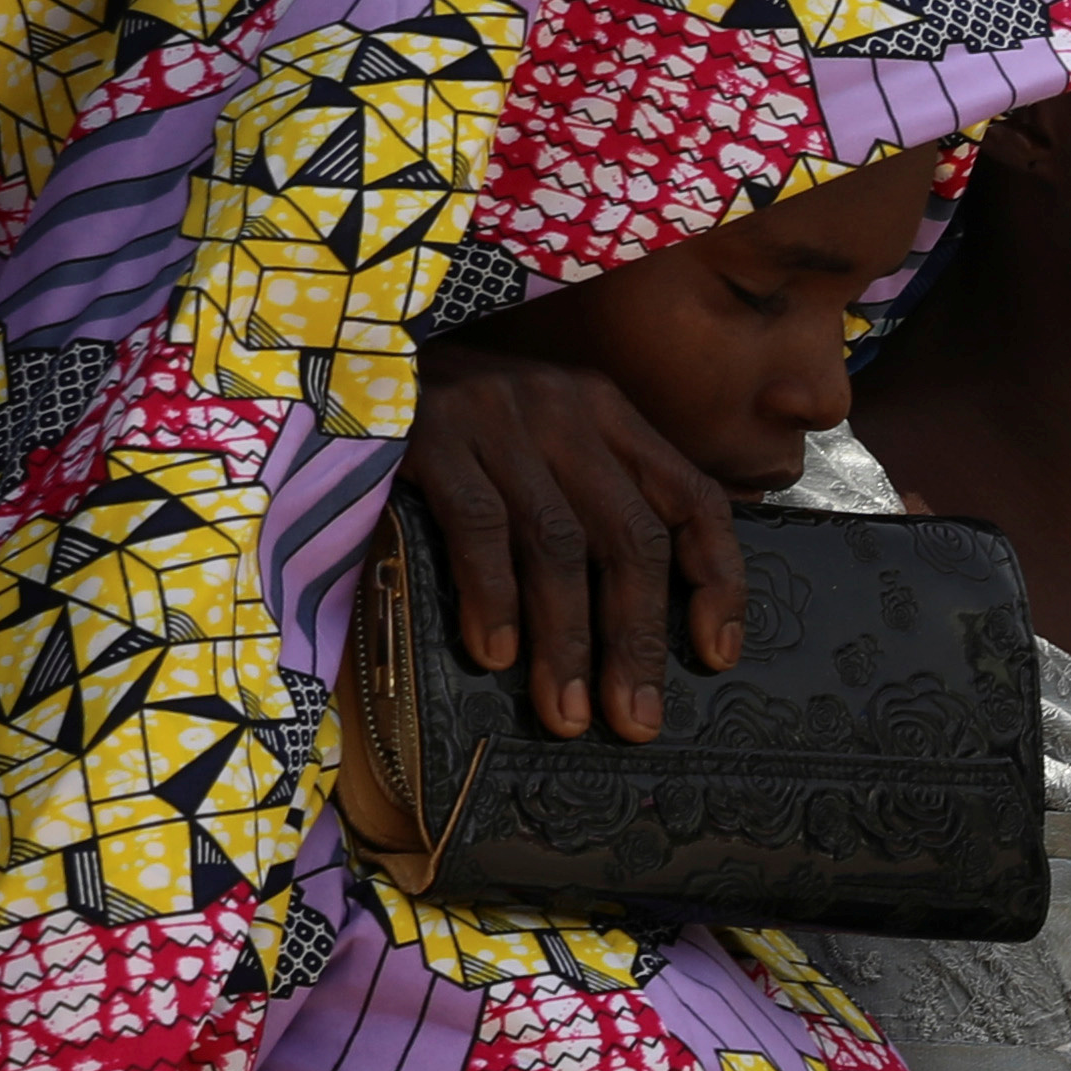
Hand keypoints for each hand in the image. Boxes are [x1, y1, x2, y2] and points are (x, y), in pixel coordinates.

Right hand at [403, 350, 750, 741]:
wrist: (353, 351)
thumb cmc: (459, 421)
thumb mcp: (544, 443)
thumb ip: (592, 500)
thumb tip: (638, 619)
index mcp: (611, 415)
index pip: (694, 500)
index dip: (717, 580)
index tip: (715, 653)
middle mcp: (567, 410)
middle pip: (631, 537)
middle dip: (637, 640)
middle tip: (635, 719)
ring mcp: (499, 417)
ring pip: (558, 544)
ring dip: (567, 641)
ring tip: (567, 713)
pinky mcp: (431, 433)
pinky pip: (478, 527)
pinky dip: (492, 597)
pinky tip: (495, 655)